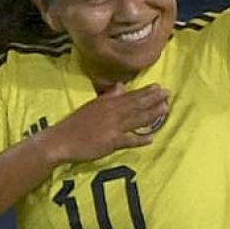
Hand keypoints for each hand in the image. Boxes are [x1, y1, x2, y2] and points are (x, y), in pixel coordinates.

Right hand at [45, 83, 170, 163]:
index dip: (145, 92)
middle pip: (136, 105)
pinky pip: (129, 140)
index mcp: (106, 103)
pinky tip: (151, 137)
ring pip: (136, 119)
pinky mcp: (111, 142)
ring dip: (152, 114)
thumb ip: (108, 96)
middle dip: (153, 99)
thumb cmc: (75, 124)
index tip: (159, 87)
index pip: (129, 96)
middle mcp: (111, 112)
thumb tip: (121, 86)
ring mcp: (112, 127)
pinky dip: (140, 139)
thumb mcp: (91, 106)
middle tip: (168, 94)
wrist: (61, 140)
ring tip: (165, 109)